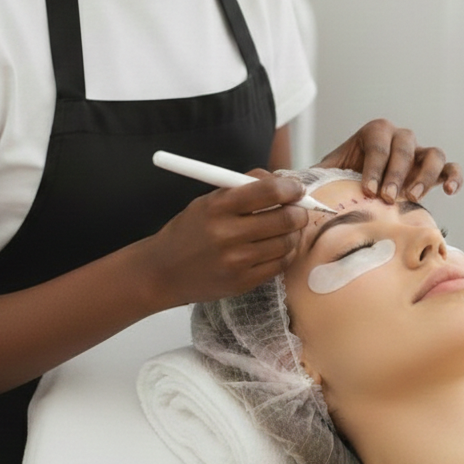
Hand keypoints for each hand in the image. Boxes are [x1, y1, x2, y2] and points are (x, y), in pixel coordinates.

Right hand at [141, 171, 308, 306]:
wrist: (163, 271)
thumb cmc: (189, 231)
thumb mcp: (208, 201)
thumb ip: (244, 188)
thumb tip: (282, 181)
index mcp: (218, 206)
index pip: (269, 191)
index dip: (291, 188)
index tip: (296, 189)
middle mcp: (227, 234)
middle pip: (284, 218)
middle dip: (299, 211)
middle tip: (298, 209)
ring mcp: (236, 261)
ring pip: (286, 242)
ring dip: (293, 233)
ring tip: (286, 229)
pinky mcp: (243, 282)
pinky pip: (280, 264)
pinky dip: (285, 253)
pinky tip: (276, 247)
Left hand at [317, 119, 461, 203]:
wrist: (363, 185)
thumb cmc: (345, 176)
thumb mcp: (328, 171)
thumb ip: (312, 174)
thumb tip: (285, 181)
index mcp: (374, 132)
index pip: (378, 144)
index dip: (374, 167)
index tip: (368, 190)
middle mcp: (400, 138)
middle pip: (405, 146)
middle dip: (396, 172)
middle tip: (387, 197)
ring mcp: (420, 152)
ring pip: (432, 154)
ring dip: (424, 175)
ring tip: (412, 197)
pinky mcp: (435, 170)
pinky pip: (450, 168)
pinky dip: (454, 176)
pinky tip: (450, 192)